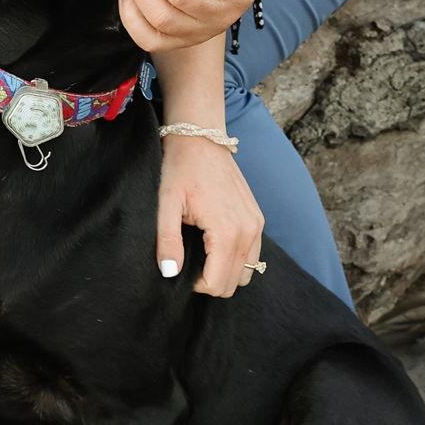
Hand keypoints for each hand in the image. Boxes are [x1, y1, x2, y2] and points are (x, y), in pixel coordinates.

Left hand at [155, 133, 263, 297]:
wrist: (201, 139)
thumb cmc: (181, 169)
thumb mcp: (166, 204)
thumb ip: (167, 240)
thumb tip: (170, 273)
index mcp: (227, 230)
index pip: (218, 283)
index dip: (197, 285)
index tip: (180, 266)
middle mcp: (248, 231)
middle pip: (234, 283)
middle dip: (211, 281)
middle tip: (188, 261)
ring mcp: (257, 225)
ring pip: (247, 272)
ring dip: (225, 272)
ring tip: (202, 254)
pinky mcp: (258, 219)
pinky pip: (253, 255)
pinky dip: (236, 259)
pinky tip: (215, 245)